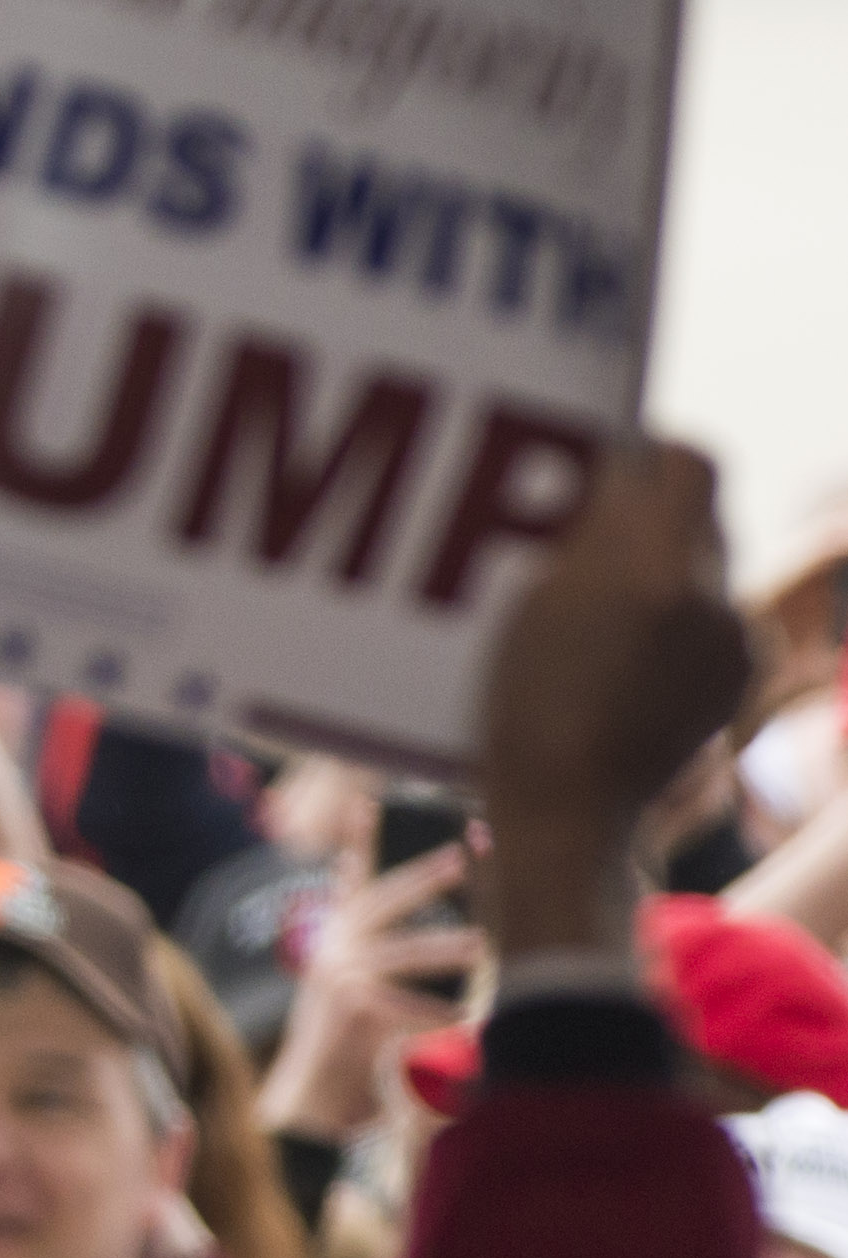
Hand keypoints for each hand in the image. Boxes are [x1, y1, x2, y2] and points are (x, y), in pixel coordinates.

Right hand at [258, 831, 481, 1137]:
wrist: (311, 1091)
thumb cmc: (348, 1040)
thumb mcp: (355, 986)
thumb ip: (378, 954)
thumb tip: (433, 929)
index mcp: (335, 937)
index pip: (348, 880)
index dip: (357, 840)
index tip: (368, 803)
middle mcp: (332, 948)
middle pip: (380, 900)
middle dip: (422, 877)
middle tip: (460, 857)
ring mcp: (338, 975)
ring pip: (401, 952)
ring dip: (445, 947)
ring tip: (482, 944)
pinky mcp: (349, 1007)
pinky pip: (406, 1003)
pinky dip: (438, 1012)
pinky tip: (465, 1018)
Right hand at [477, 441, 754, 959]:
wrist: (568, 811)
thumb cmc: (517, 710)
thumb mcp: (526, 604)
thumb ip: (582, 533)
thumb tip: (613, 472)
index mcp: (645, 570)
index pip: (685, 461)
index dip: (651, 445)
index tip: (611, 452)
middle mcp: (707, 596)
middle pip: (700, 508)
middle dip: (650, 504)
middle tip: (592, 514)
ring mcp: (733, 638)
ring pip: (709, 559)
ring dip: (662, 558)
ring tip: (601, 591)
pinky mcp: (740, 672)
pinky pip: (717, 610)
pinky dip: (679, 609)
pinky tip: (628, 642)